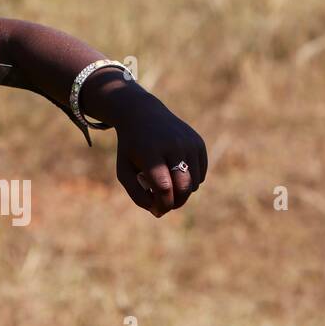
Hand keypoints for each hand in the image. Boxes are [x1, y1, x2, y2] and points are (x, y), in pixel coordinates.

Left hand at [111, 92, 207, 217]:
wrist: (142, 114)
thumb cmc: (131, 147)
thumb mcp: (124, 169)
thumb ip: (136, 194)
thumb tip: (158, 211)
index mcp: (151, 151)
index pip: (163, 186)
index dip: (163, 204)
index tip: (157, 210)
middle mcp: (173, 145)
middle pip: (183, 187)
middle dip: (176, 202)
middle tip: (166, 206)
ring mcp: (188, 143)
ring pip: (194, 183)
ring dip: (182, 192)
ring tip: (167, 187)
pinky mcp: (198, 143)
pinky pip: (200, 174)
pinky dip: (190, 181)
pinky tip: (175, 172)